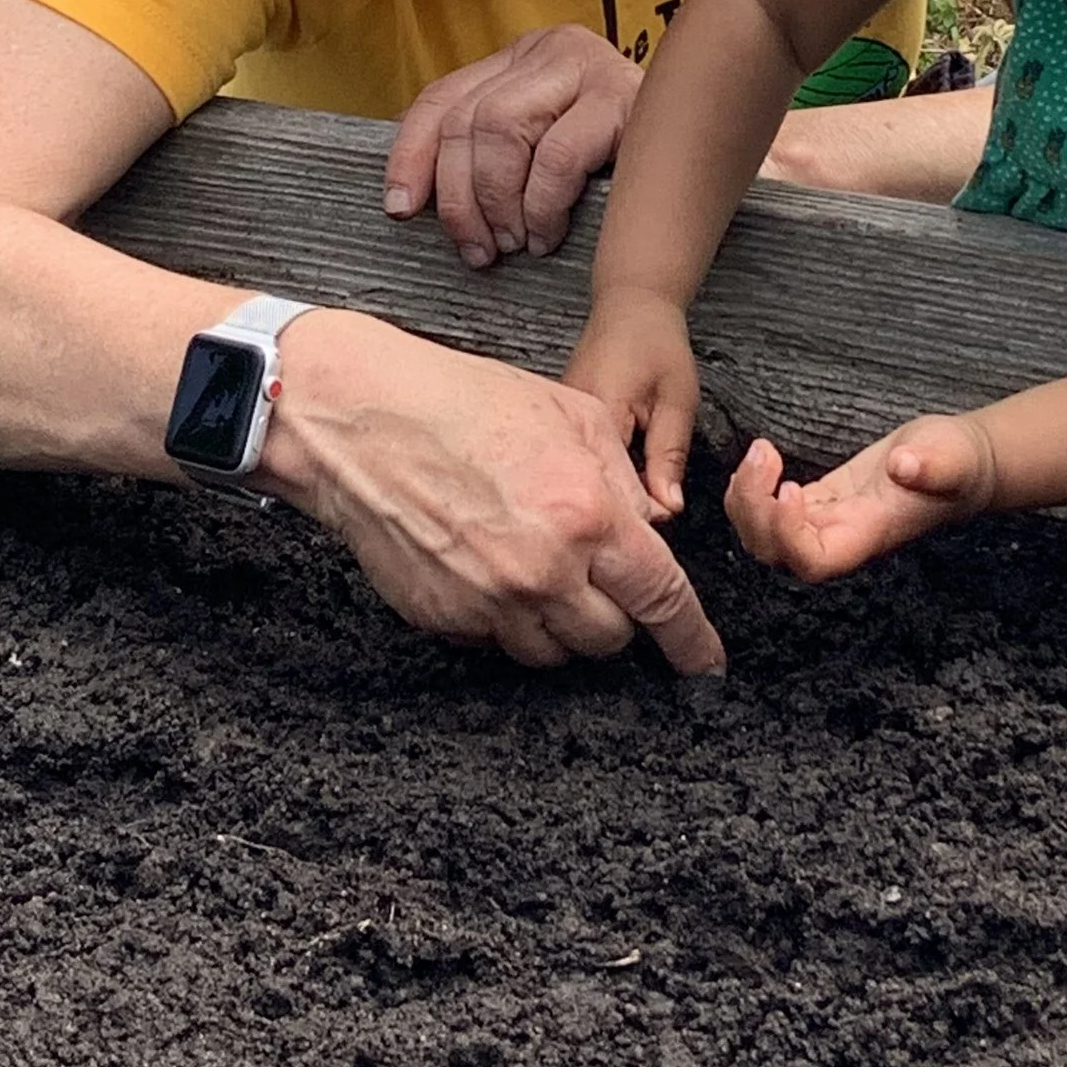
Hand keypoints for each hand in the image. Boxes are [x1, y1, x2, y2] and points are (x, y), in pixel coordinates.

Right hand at [264, 310, 721, 674]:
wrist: (362, 420)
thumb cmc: (463, 403)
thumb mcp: (572, 415)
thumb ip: (622, 481)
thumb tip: (650, 531)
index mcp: (587, 517)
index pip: (661, 600)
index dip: (691, 641)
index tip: (704, 662)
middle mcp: (543, 572)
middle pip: (609, 638)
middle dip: (615, 614)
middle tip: (594, 573)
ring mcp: (489, 603)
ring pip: (553, 652)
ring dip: (560, 623)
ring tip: (536, 565)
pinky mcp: (444, 618)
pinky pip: (496, 642)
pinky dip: (506, 618)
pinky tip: (489, 567)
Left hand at [385, 27, 643, 266]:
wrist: (718, 129)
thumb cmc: (626, 161)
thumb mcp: (547, 144)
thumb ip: (494, 152)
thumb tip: (412, 197)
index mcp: (521, 57)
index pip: (441, 98)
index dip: (411, 156)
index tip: (401, 210)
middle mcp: (549, 50)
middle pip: (467, 119)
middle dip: (459, 197)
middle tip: (477, 250)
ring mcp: (587, 67)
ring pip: (501, 129)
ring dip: (498, 202)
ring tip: (515, 244)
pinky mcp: (622, 97)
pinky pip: (557, 156)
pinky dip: (542, 206)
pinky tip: (549, 235)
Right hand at [565, 288, 700, 522]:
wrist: (629, 307)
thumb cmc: (655, 342)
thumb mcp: (676, 400)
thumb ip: (670, 455)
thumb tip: (669, 507)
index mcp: (596, 413)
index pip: (610, 484)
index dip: (640, 508)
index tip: (667, 511)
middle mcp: (564, 421)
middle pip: (589, 484)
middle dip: (622, 502)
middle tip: (657, 496)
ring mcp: (554, 424)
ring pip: (581, 475)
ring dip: (607, 486)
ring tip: (635, 479)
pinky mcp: (554, 424)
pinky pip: (576, 460)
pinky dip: (597, 468)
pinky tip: (616, 465)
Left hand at [725, 412, 1000, 584]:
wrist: (961, 462)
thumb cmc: (960, 464)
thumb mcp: (954, 458)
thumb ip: (935, 466)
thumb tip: (906, 466)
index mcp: (868, 536)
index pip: (814, 562)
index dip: (789, 536)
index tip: (790, 489)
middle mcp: (842, 537)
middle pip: (778, 553)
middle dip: (755, 512)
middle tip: (763, 454)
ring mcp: (828, 521)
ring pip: (766, 536)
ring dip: (747, 500)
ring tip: (760, 452)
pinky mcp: (821, 501)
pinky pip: (773, 512)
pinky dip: (753, 491)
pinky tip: (759, 460)